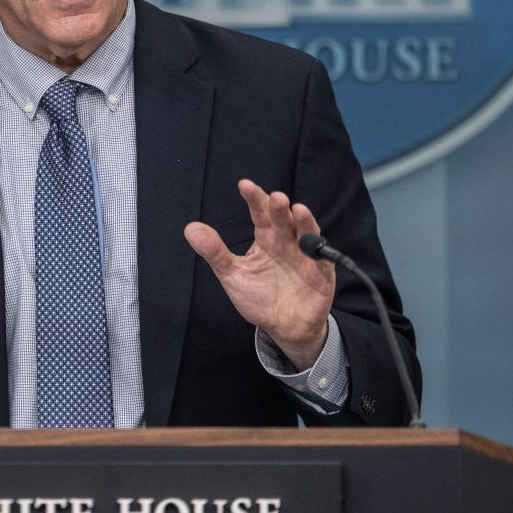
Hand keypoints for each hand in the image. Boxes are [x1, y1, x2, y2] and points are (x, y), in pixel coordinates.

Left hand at [184, 179, 335, 371]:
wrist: (284, 327)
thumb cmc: (259, 298)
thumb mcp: (233, 275)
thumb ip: (215, 252)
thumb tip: (190, 228)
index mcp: (266, 238)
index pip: (259, 214)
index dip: (254, 199)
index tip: (244, 185)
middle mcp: (286, 241)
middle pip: (282, 219)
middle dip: (278, 207)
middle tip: (274, 197)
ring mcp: (305, 255)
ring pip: (305, 231)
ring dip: (302, 220)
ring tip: (295, 208)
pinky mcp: (321, 272)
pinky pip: (322, 256)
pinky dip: (318, 247)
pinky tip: (311, 239)